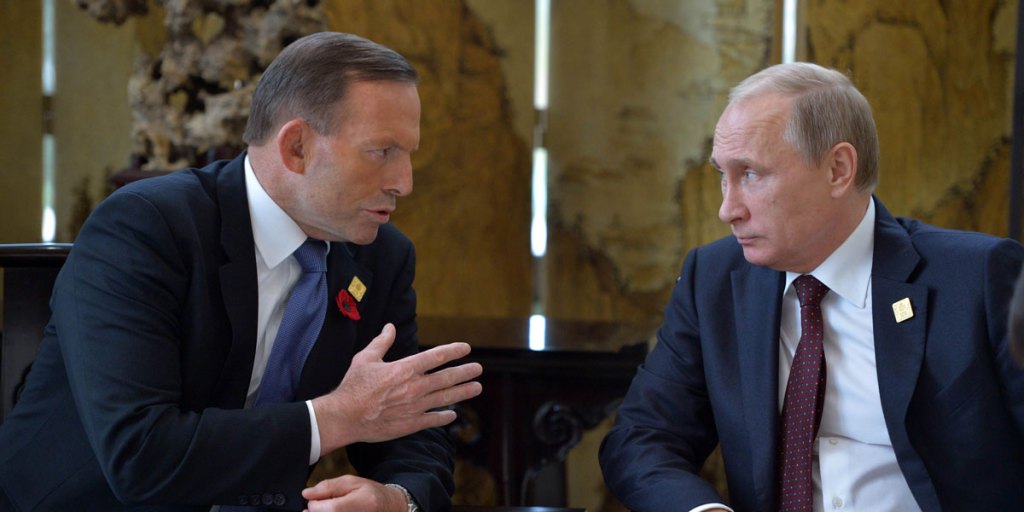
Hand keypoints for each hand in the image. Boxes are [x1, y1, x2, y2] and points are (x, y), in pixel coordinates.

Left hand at [302, 475, 405, 511]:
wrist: (388, 507)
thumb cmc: (370, 494)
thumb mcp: (351, 482)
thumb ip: (328, 487)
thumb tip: (307, 494)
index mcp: (362, 503)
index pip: (330, 509)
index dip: (316, 505)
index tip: (314, 501)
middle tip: (319, 506)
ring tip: (327, 510)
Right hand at [312, 323, 482, 453]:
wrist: (345, 417)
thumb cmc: (353, 386)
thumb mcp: (366, 358)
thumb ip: (382, 342)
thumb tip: (389, 327)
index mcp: (405, 368)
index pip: (437, 356)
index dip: (454, 351)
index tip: (466, 348)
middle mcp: (414, 387)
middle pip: (447, 378)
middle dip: (465, 372)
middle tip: (478, 369)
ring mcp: (414, 407)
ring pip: (445, 398)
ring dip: (463, 392)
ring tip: (476, 388)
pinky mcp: (410, 424)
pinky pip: (433, 420)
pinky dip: (445, 417)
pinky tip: (452, 415)